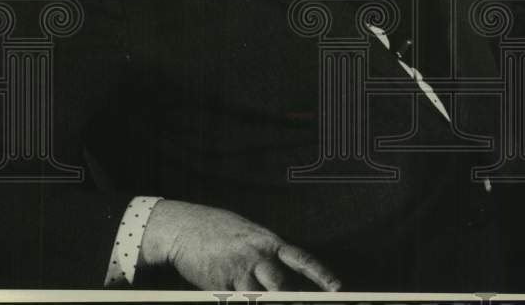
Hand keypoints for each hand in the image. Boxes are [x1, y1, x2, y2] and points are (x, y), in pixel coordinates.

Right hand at [139, 199, 341, 290]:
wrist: (185, 227)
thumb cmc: (221, 230)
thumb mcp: (251, 234)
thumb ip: (269, 253)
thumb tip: (288, 273)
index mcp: (269, 242)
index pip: (301, 259)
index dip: (321, 274)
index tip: (338, 288)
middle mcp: (257, 256)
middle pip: (281, 286)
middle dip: (293, 300)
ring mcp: (237, 271)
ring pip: (259, 298)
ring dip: (266, 302)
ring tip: (270, 302)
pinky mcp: (219, 283)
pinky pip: (236, 301)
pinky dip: (241, 303)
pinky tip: (241, 300)